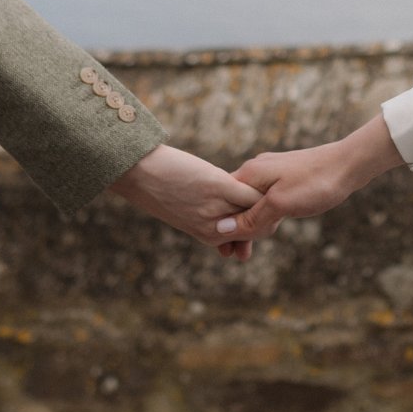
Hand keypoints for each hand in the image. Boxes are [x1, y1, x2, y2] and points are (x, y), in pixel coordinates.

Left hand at [107, 145, 261, 258]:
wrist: (139, 174)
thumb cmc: (162, 191)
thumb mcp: (187, 215)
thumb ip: (210, 224)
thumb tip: (227, 234)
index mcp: (208, 235)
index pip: (246, 237)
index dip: (259, 226)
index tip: (267, 216)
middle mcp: (215, 228)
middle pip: (255, 226)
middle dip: (268, 216)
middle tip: (273, 200)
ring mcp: (218, 207)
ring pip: (256, 210)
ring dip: (268, 201)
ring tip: (273, 188)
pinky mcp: (220, 186)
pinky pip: (251, 192)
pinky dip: (259, 187)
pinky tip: (263, 179)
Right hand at [218, 116, 403, 243]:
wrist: (349, 164)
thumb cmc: (316, 182)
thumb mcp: (280, 205)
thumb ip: (252, 218)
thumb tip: (221, 229)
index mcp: (250, 174)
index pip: (222, 202)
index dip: (220, 227)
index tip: (221, 251)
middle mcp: (256, 171)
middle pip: (235, 204)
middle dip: (233, 230)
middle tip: (232, 256)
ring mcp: (272, 174)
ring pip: (251, 204)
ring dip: (248, 227)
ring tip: (245, 253)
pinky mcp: (286, 178)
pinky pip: (266, 201)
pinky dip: (262, 218)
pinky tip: (265, 231)